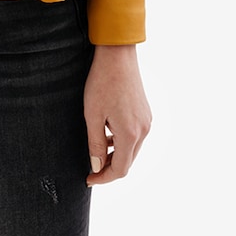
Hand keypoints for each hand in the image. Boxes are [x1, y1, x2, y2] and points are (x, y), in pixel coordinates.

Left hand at [84, 44, 151, 185]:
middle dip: (109, 168)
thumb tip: (97, 167)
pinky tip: (108, 134)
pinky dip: (122, 141)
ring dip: (116, 155)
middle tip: (90, 169)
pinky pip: (135, 135)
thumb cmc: (102, 82)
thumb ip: (96, 144)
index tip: (88, 179)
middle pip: (128, 161)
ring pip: (132, 149)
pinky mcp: (145, 112)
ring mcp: (147, 121)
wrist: (117, 55)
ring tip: (97, 151)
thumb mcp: (93, 115)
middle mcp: (143, 130)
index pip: (120, 169)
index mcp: (130, 134)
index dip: (104, 178)